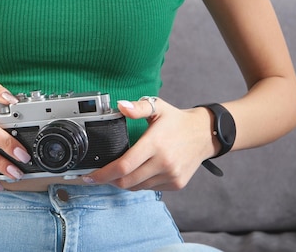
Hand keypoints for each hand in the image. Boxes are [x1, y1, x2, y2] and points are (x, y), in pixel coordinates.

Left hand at [83, 97, 216, 190]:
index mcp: (155, 144)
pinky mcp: (176, 183)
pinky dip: (140, 183)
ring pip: (137, 187)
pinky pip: (150, 189)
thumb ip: (137, 107)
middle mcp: (163, 162)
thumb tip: (120, 106)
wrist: (206, 133)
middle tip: (101, 175)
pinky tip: (140, 172)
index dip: (102, 175)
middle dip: (109, 180)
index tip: (89, 177)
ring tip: (120, 172)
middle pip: (126, 181)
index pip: (123, 166)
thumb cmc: (178, 121)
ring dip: (124, 182)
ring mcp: (171, 175)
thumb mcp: (158, 107)